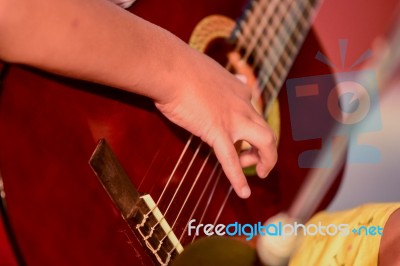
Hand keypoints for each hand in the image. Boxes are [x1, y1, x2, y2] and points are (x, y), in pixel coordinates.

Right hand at [155, 47, 276, 198]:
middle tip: (256, 160)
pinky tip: (244, 193)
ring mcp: (233, 119)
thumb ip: (222, 78)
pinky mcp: (217, 131)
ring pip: (264, 143)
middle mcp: (243, 105)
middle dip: (267, 149)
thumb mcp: (209, 69)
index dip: (252, 127)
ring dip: (265, 161)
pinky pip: (231, 159)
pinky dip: (238, 178)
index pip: (254, 111)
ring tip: (259, 173)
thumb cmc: (182, 66)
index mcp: (240, 89)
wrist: (170, 68)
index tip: (244, 135)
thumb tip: (233, 77)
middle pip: (267, 130)